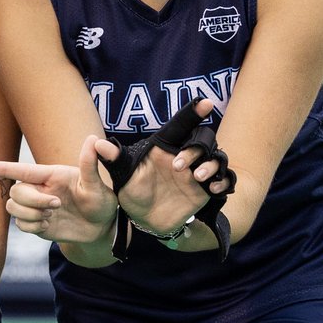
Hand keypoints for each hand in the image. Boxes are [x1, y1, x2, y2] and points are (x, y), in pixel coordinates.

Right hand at [0, 134, 117, 243]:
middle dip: (32, 200)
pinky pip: (20, 224)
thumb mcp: (97, 184)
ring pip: (13, 207)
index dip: (3, 168)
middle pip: (16, 190)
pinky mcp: (36, 223)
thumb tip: (93, 138)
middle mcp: (40, 188)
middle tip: (56, 204)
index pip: (22, 169)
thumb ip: (90, 164)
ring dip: (30, 214)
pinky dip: (32, 226)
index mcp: (51, 174)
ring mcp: (36, 206)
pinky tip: (49, 225)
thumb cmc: (101, 201)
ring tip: (51, 215)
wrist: (102, 227)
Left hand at [110, 99, 232, 232]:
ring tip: (198, 177)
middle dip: (196, 148)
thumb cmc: (133, 191)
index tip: (206, 103)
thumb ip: (114, 160)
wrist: (144, 220)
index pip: (181, 125)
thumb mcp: (122, 176)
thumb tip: (97, 144)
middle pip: (203, 139)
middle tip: (178, 166)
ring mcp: (198, 172)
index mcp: (165, 147)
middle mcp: (185, 155)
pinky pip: (225, 180)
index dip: (193, 112)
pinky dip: (223, 182)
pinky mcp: (207, 189)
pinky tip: (213, 189)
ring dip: (211, 164)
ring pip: (217, 157)